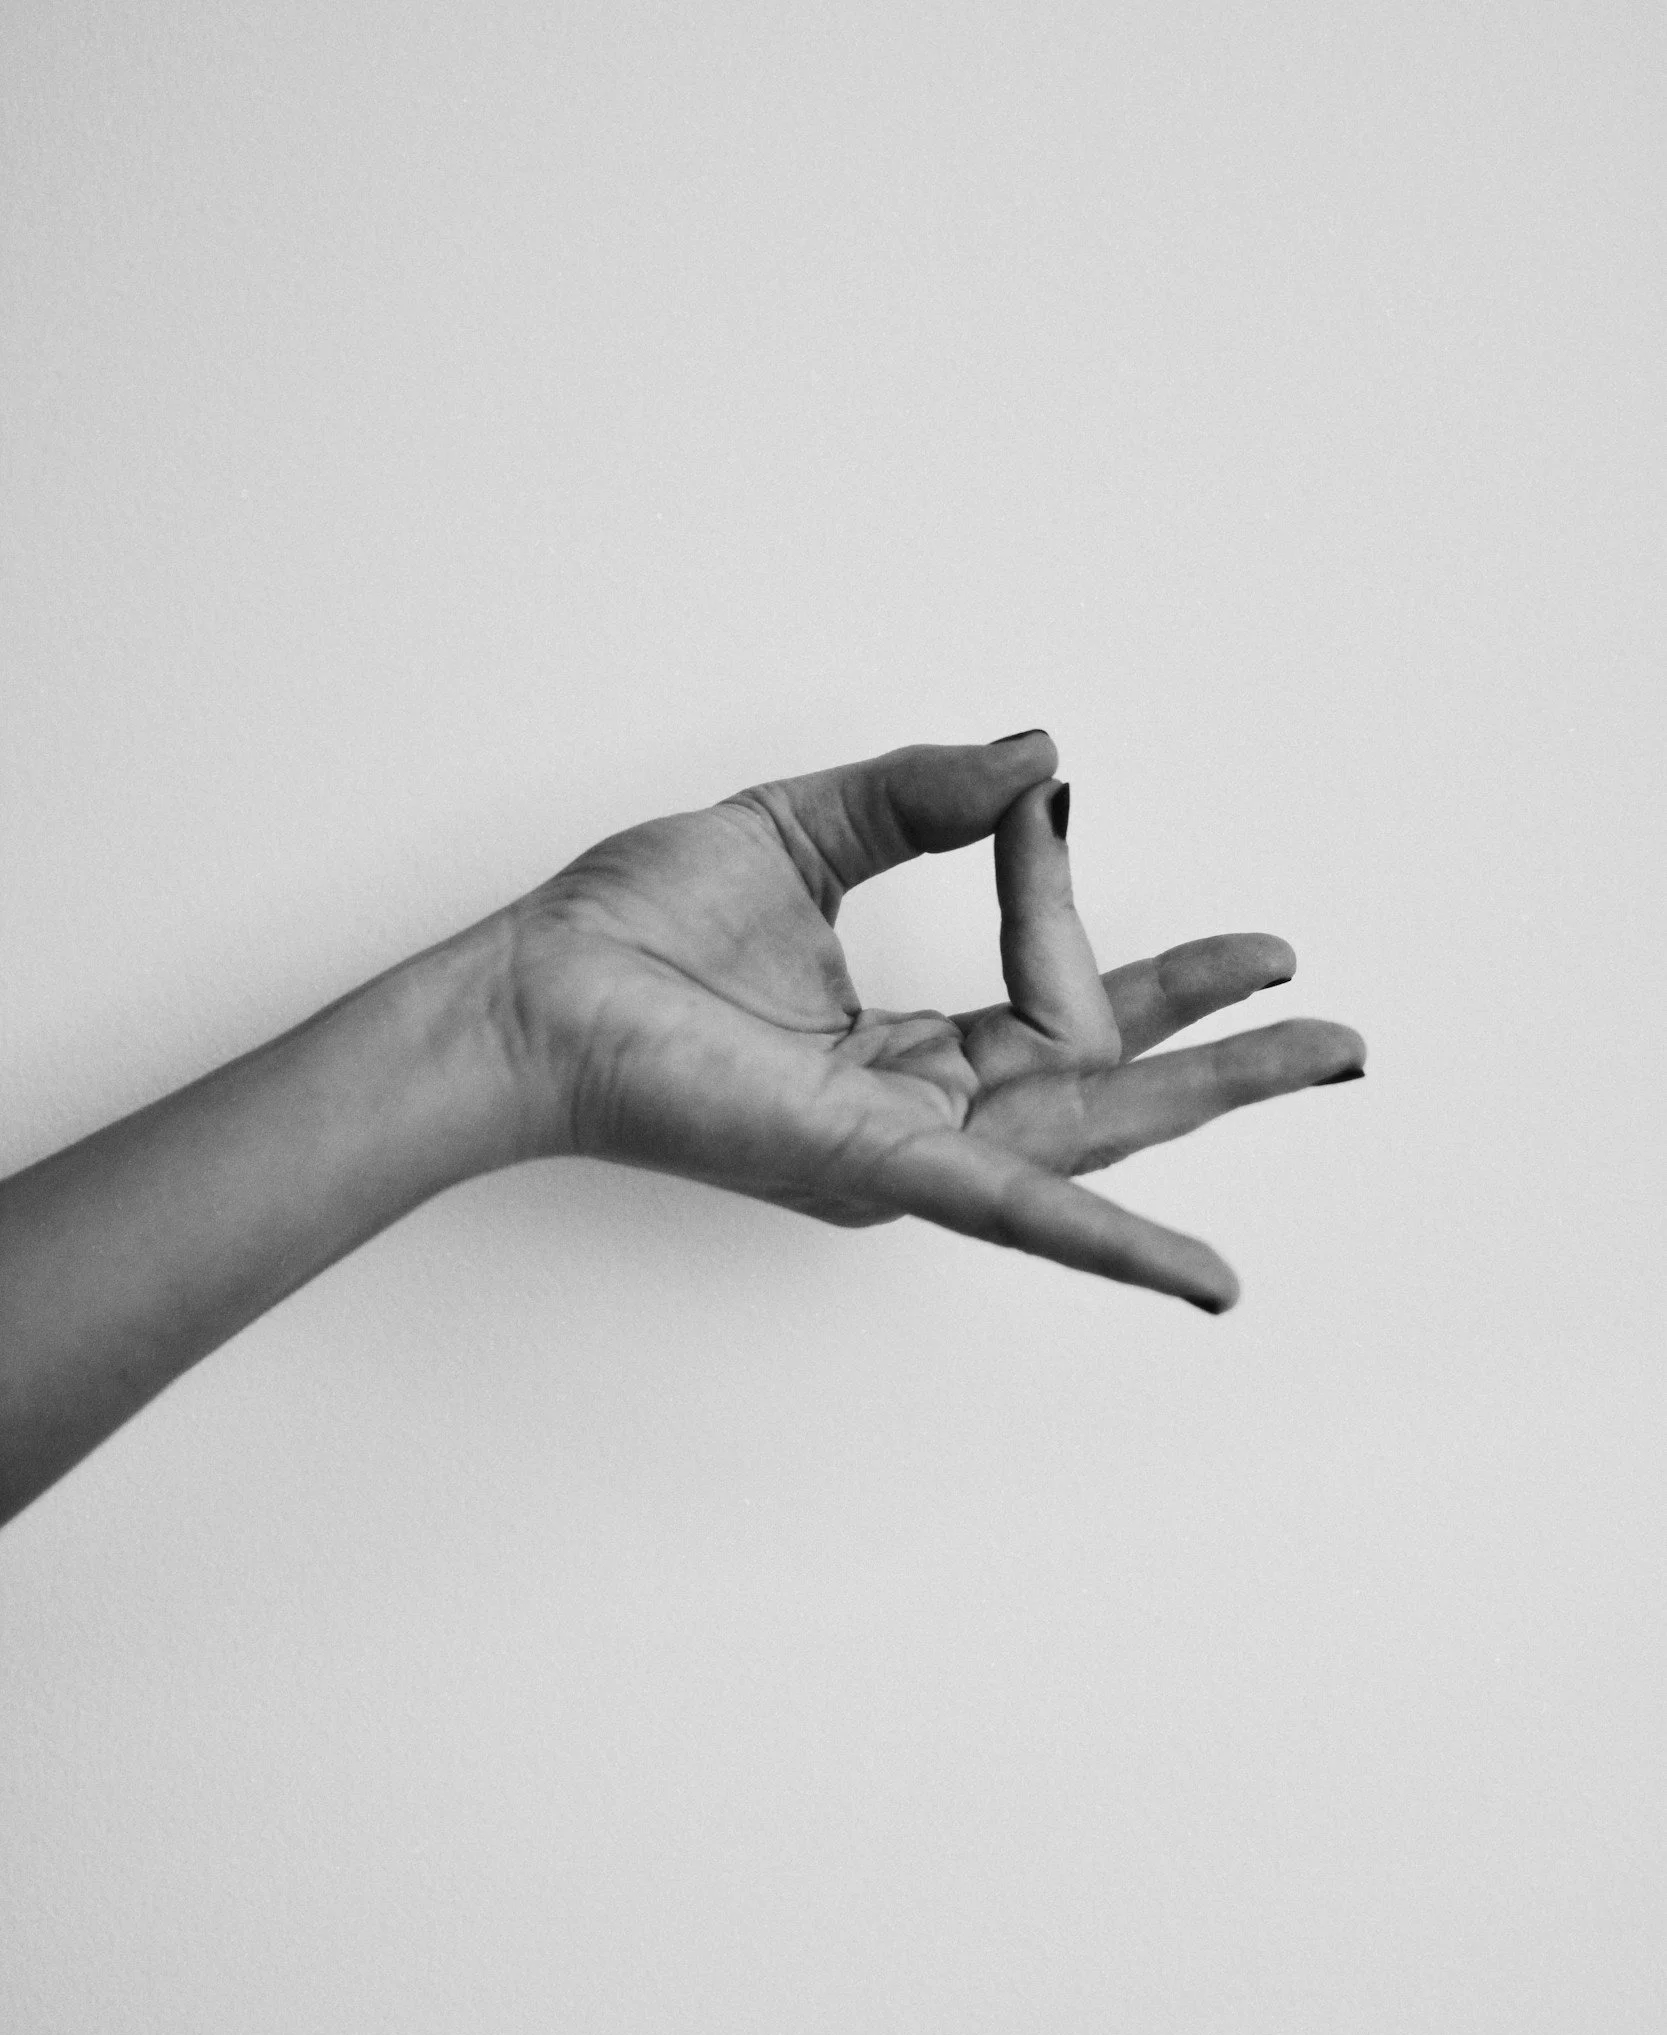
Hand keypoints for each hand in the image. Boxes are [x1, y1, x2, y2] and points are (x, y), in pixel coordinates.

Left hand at [501, 733, 1364, 1310]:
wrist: (525, 991)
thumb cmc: (630, 933)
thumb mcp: (804, 828)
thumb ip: (925, 798)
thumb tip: (1040, 755)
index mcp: (908, 1055)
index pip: (1045, 990)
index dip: (1063, 891)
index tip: (1050, 797)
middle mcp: (919, 1119)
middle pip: (1106, 1090)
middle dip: (1224, 1058)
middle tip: (1331, 1033)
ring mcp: (900, 1156)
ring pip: (1090, 1134)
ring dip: (1213, 1098)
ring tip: (1325, 1056)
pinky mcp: (868, 1168)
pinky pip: (1014, 1211)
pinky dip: (1114, 1243)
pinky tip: (1206, 1279)